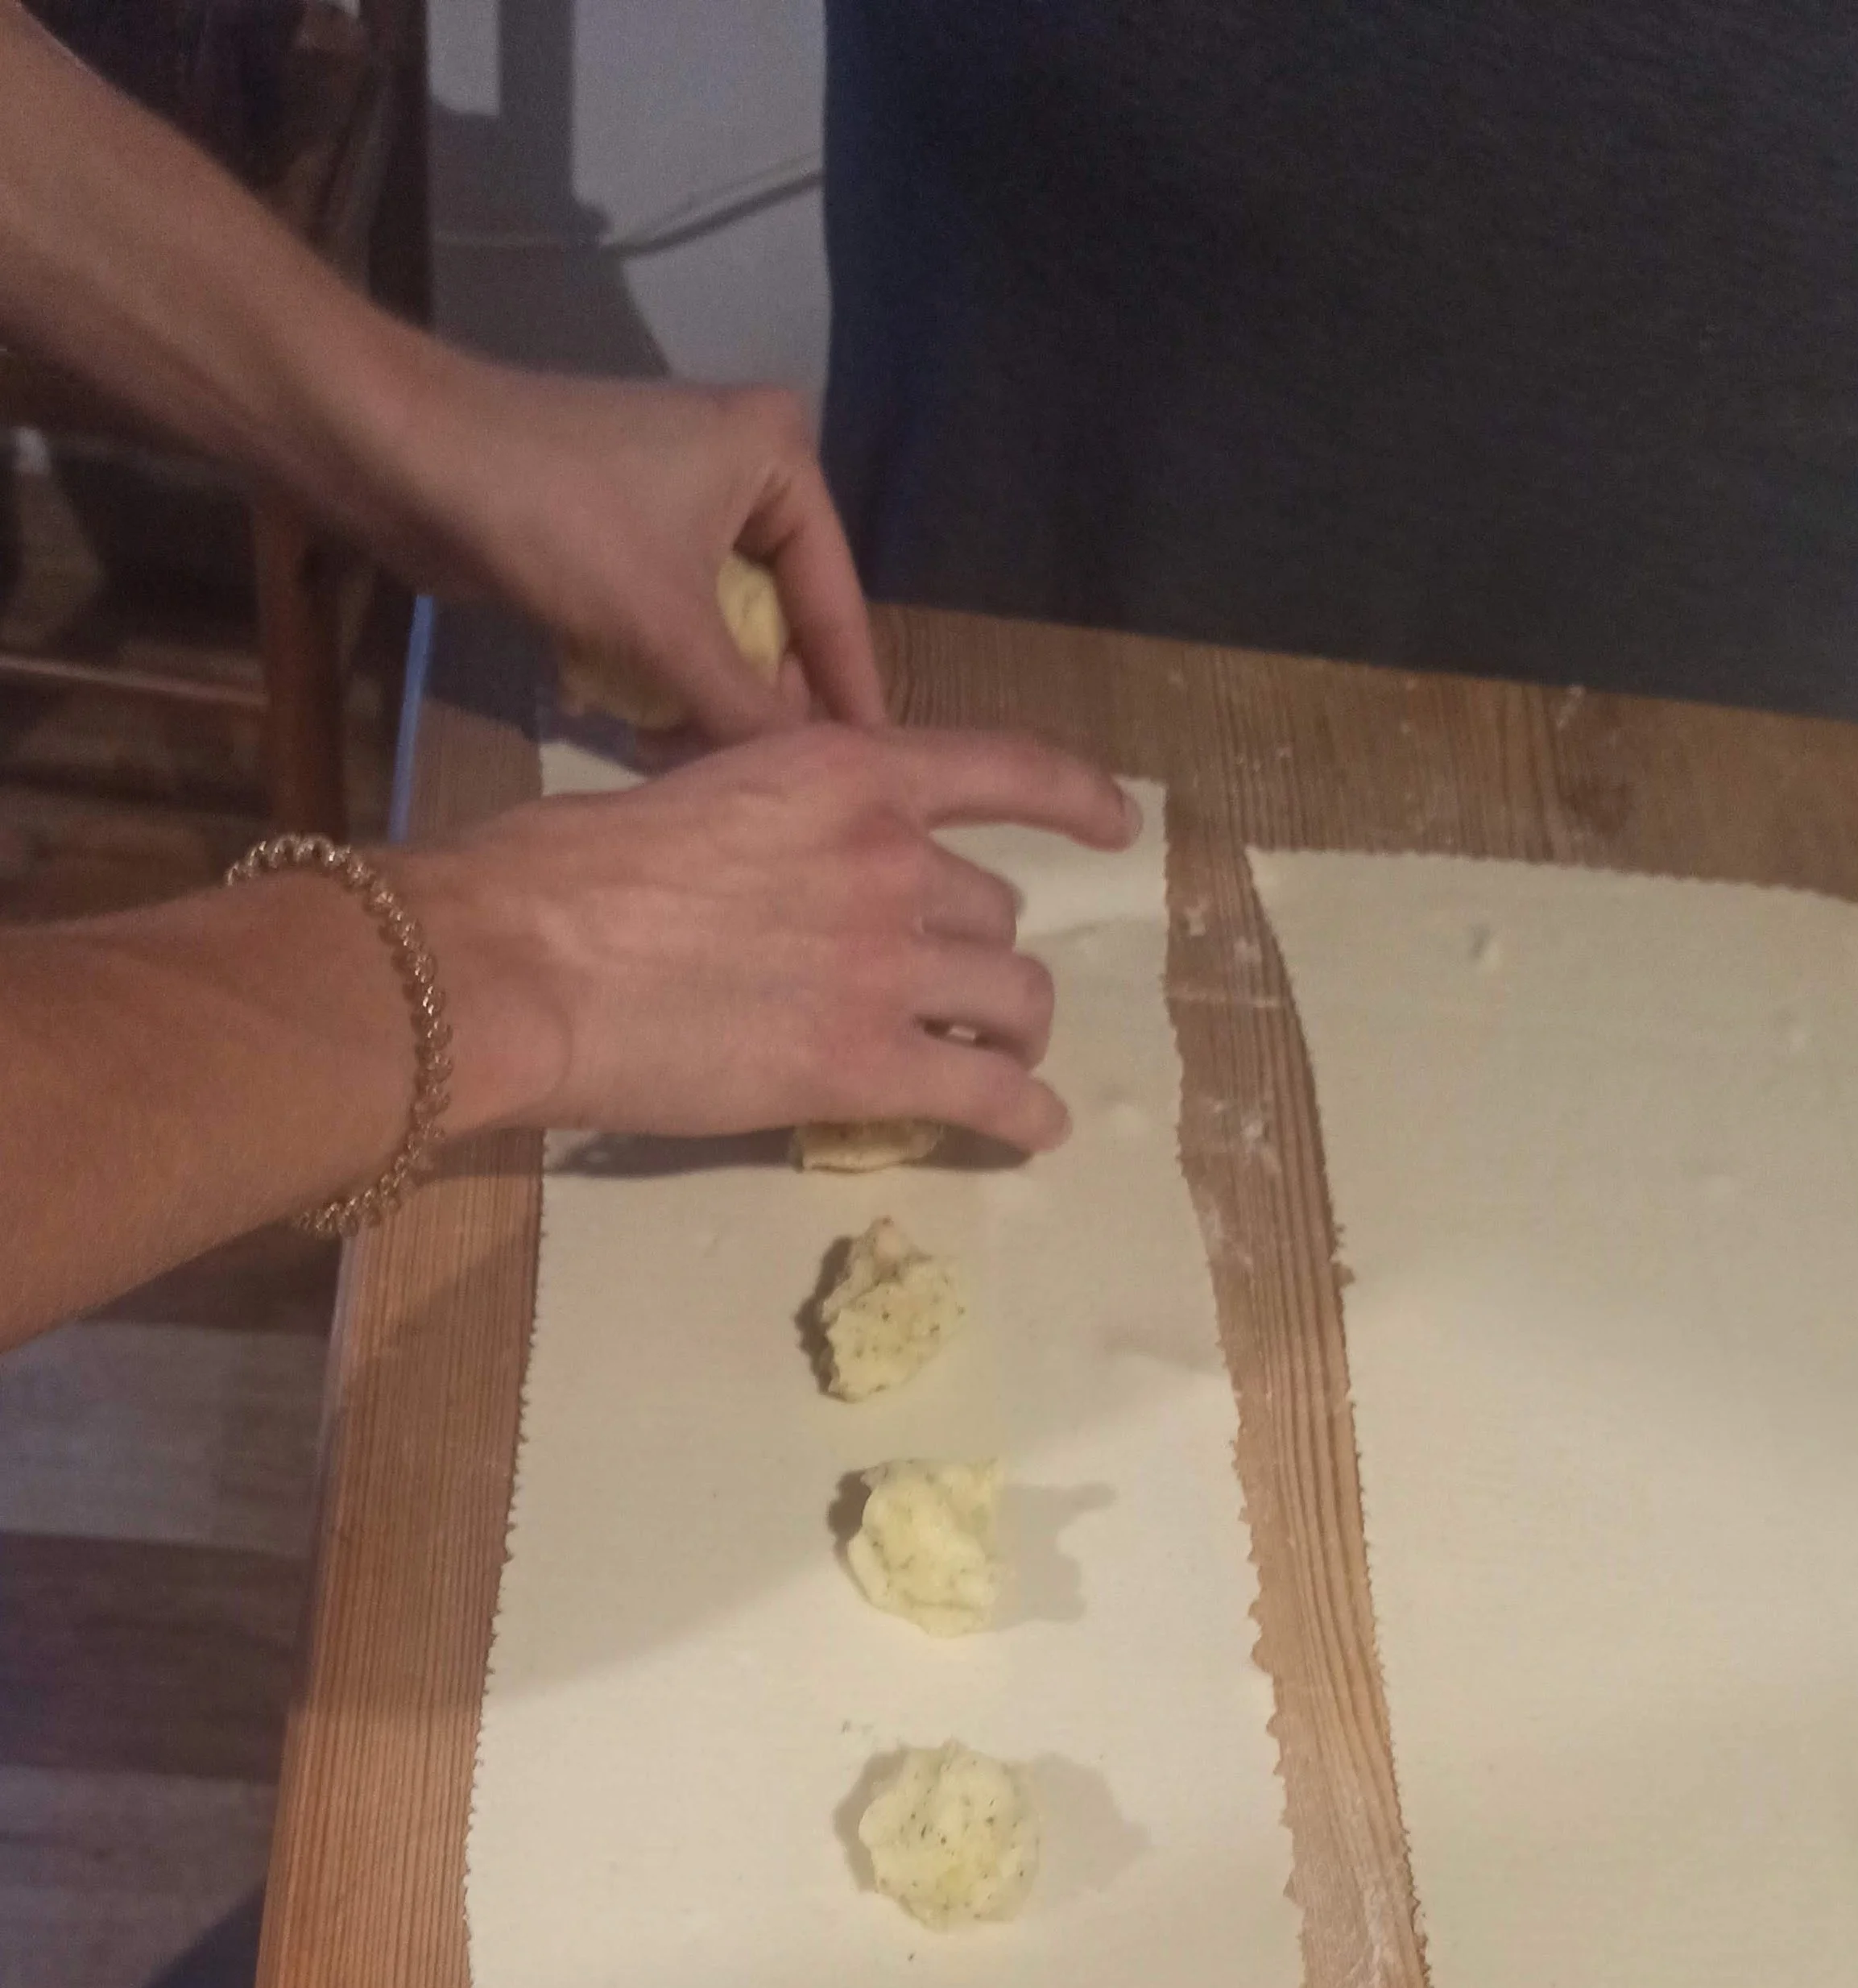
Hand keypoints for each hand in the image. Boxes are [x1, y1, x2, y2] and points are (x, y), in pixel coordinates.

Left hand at [383, 352, 883, 740]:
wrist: (409, 456)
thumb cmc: (555, 518)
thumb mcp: (666, 625)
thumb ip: (745, 709)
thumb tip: (819, 779)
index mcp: (781, 459)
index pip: (835, 603)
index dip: (848, 699)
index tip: (875, 782)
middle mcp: (744, 471)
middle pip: (777, 623)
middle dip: (752, 705)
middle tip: (748, 789)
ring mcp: (680, 499)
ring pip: (716, 632)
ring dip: (692, 700)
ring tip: (669, 760)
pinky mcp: (621, 532)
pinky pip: (665, 623)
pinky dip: (648, 672)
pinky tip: (619, 720)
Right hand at [395, 725, 1136, 1153]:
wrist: (523, 960)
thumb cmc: (560, 874)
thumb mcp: (690, 797)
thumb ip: (767, 827)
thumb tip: (771, 871)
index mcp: (844, 772)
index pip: (999, 769)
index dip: (1073, 797)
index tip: (1119, 824)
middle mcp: (890, 857)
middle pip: (992, 910)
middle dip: (977, 955)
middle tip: (954, 996)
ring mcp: (888, 965)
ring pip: (1011, 998)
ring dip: (1012, 1032)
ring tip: (1000, 1063)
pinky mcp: (865, 1065)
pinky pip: (988, 1093)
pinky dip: (1023, 1116)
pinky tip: (1033, 1133)